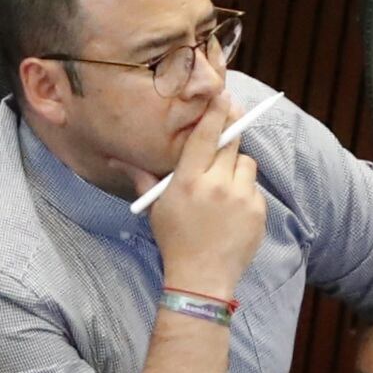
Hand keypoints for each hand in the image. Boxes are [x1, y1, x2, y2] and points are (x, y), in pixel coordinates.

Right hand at [147, 98, 266, 304]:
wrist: (201, 277)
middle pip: (230, 141)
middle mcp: (217, 184)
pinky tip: (231, 209)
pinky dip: (244, 191)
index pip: (205, 136)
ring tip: (223, 184)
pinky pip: (254, 187)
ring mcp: (241, 197)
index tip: (223, 95)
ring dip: (236, 166)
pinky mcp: (258, 210)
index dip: (215, 112)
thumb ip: (143, 177)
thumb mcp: (156, 207)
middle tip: (233, 114)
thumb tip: (114, 158)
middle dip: (230, 128)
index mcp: (189, 181)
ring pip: (245, 163)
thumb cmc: (174, 240)